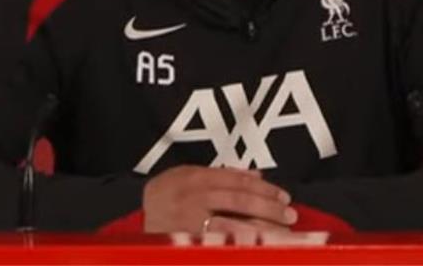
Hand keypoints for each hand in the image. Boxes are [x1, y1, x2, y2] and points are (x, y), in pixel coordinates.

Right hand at [142, 165, 296, 233]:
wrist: (131, 221)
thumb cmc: (164, 197)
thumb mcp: (185, 176)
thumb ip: (220, 174)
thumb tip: (257, 175)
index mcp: (193, 179)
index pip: (235, 181)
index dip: (263, 188)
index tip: (283, 196)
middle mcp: (191, 200)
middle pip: (238, 202)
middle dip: (268, 209)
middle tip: (290, 214)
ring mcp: (189, 225)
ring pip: (233, 226)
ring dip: (263, 230)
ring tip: (285, 233)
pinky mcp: (188, 244)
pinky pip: (222, 245)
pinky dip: (243, 246)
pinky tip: (261, 248)